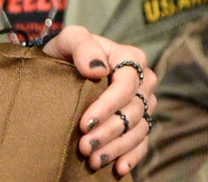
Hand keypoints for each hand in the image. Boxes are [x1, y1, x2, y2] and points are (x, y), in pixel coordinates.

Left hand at [42, 25, 156, 175]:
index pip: (127, 84)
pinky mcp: (139, 122)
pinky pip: (143, 143)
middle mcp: (143, 82)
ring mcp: (143, 104)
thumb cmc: (67, 51)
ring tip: (92, 159)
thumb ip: (82, 45)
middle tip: (84, 146)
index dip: (108, 105)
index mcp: (130, 58)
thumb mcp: (68, 40)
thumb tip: (98, 69)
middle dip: (109, 131)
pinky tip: (117, 168)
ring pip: (138, 130)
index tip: (85, 122)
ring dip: (116, 147)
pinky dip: (131, 157)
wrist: (63, 65)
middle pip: (133, 111)